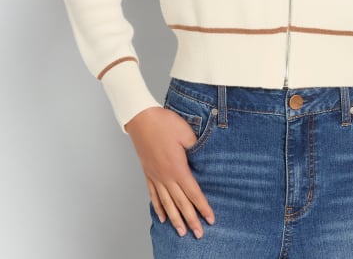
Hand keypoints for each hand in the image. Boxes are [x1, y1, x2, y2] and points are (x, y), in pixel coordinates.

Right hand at [125, 106, 215, 238]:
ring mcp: (155, 176)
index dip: (203, 207)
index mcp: (178, 168)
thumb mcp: (186, 133)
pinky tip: (162, 217)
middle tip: (199, 234)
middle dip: (191, 220)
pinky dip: (159, 207)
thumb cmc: (164, 123)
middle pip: (181, 203)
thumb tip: (204, 158)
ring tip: (181, 232)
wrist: (141, 119)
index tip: (210, 219)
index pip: (193, 193)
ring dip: (175, 219)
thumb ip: (197, 148)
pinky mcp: (148, 173)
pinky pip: (154, 195)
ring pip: (167, 203)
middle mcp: (166, 177)